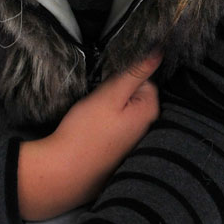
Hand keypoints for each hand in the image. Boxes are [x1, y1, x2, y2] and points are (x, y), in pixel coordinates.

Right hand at [17, 51, 161, 220]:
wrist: (64, 173)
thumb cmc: (86, 132)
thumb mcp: (110, 95)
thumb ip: (135, 72)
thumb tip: (159, 50)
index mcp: (150, 112)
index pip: (144, 79)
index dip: (123, 78)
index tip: (107, 88)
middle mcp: (147, 129)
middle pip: (134, 96)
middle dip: (116, 95)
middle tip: (97, 105)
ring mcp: (134, 144)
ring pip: (124, 112)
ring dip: (110, 111)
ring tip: (92, 119)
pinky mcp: (119, 153)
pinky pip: (116, 129)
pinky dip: (106, 127)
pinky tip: (92, 133)